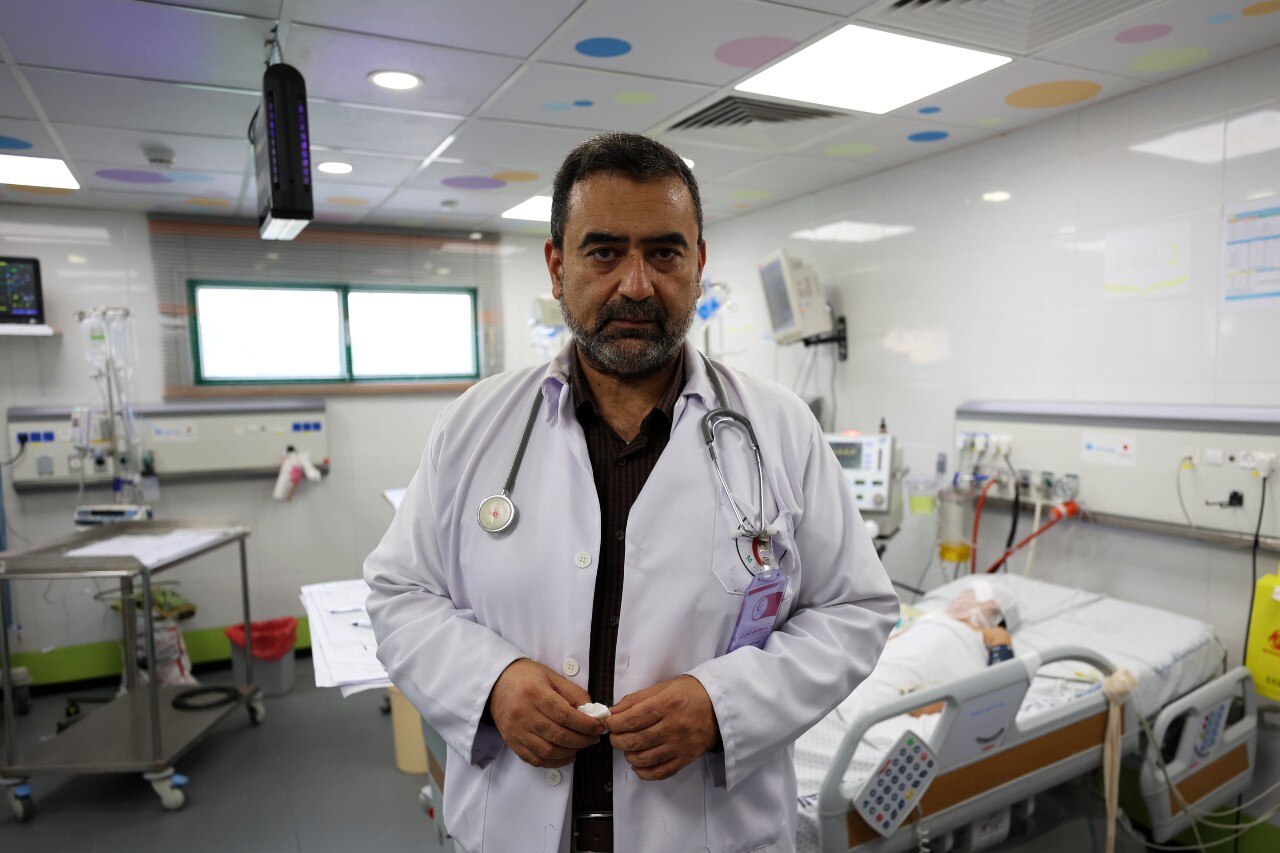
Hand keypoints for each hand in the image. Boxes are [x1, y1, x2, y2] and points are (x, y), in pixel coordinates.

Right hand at [489, 659, 604, 767]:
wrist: (496, 683)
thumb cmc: (526, 677)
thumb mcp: (551, 676)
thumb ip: (573, 693)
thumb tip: (591, 712)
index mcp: (535, 693)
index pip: (565, 715)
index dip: (585, 724)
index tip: (598, 727)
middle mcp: (524, 714)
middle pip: (558, 735)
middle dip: (582, 740)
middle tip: (594, 738)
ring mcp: (517, 731)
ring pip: (548, 751)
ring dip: (570, 752)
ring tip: (582, 746)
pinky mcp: (512, 742)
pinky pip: (535, 760)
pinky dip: (554, 762)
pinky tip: (567, 756)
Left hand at [606, 675, 718, 780]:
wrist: (720, 706)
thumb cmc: (689, 693)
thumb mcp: (663, 687)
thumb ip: (637, 699)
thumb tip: (614, 712)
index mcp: (667, 704)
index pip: (632, 719)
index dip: (615, 724)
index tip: (609, 722)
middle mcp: (673, 727)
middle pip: (635, 741)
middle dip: (618, 740)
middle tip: (616, 735)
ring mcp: (680, 746)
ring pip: (644, 759)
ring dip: (629, 755)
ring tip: (628, 747)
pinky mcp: (686, 759)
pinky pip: (660, 773)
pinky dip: (644, 772)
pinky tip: (638, 764)